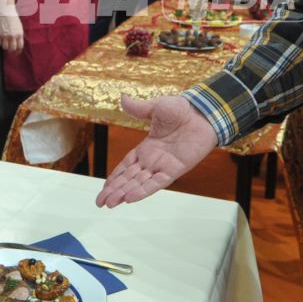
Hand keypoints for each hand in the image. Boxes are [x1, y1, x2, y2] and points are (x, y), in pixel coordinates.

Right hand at [0, 11, 24, 53]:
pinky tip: (0, 40)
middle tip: (10, 49)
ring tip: (5, 44)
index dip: (18, 51)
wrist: (5, 12)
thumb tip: (18, 44)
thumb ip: (19, 36)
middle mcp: (12, 36)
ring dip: (5, 47)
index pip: (20, 47)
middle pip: (12, 49)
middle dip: (11, 50)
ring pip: (5, 47)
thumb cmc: (13, 19)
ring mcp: (5, 36)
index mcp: (19, 34)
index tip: (17, 52)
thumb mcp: (20, 28)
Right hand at [95, 94, 217, 207]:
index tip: (104, 189)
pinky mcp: (175, 169)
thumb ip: (138, 109)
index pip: (126, 166)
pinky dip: (143, 191)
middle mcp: (153, 160)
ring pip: (139, 183)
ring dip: (124, 193)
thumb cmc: (181, 110)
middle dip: (114, 190)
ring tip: (110, 204)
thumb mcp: (155, 108)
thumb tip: (122, 98)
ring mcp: (163, 166)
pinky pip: (156, 182)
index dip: (114, 178)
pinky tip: (130, 198)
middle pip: (129, 178)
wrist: (202, 113)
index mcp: (146, 148)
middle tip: (100, 203)